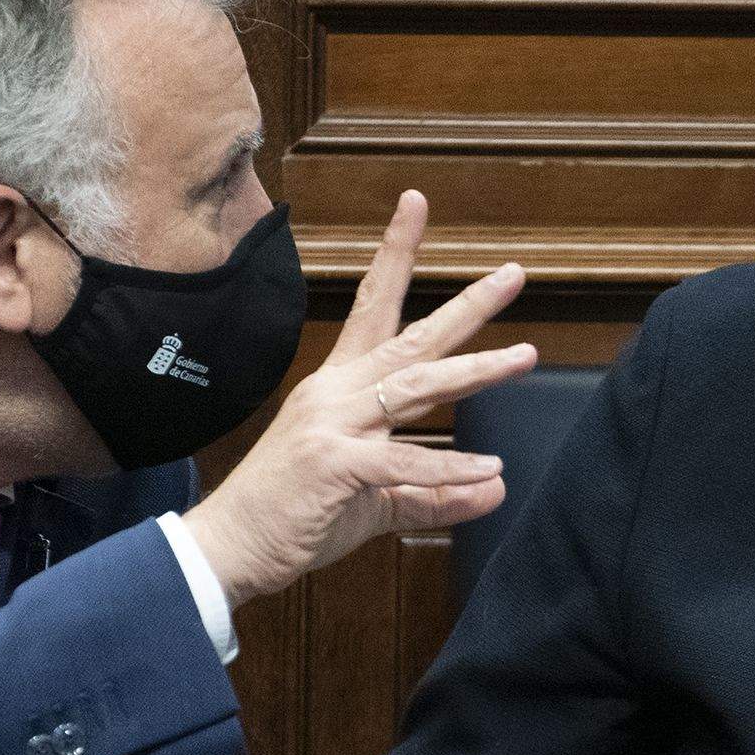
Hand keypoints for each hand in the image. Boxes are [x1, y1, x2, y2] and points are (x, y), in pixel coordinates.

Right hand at [183, 192, 534, 605]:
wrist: (230, 549)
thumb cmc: (295, 516)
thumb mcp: (377, 499)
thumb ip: (436, 491)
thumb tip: (497, 488)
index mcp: (340, 386)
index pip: (372, 306)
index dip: (396, 255)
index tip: (416, 206)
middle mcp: (336, 392)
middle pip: (410, 336)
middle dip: (466, 304)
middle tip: (514, 273)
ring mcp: (332, 424)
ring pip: (416, 385)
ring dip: (475, 370)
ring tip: (524, 357)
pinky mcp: (334, 464)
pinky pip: (403, 460)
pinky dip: (450, 468)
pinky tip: (489, 471)